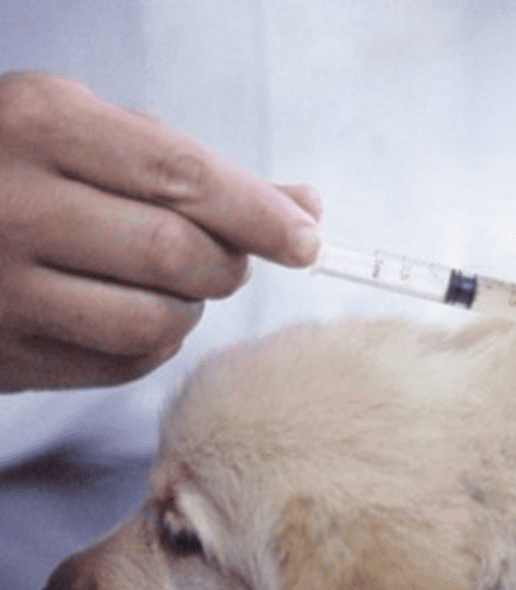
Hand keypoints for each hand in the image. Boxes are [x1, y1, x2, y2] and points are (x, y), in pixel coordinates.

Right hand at [0, 72, 322, 391]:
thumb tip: (306, 205)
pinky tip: (128, 308)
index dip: (262, 216)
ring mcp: (3, 287)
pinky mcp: (8, 352)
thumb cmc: (21, 169)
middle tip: (228, 258)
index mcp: (41, 123)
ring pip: (160, 321)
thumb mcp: (92, 135)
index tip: (308, 240)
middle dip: (229, 263)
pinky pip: (126, 363)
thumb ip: (195, 169)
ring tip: (166, 280)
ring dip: (189, 307)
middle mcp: (15, 204)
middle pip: (180, 254)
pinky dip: (153, 342)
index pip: (186, 177)